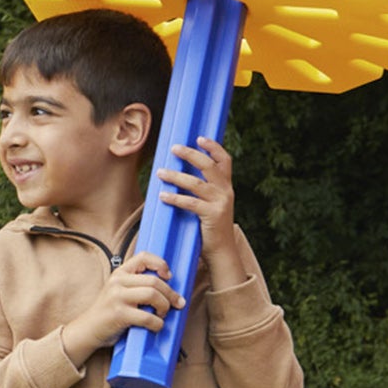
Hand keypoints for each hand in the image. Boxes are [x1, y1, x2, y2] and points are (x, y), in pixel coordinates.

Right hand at [66, 250, 180, 360]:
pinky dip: (157, 324)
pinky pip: (148, 317)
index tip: (168, 276)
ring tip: (162, 314)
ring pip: (153, 295)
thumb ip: (136, 284)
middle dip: (170, 294)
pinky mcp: (119, 314)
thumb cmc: (109, 311)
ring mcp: (117, 297)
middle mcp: (117, 282)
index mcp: (119, 273)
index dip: (160, 264)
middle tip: (176, 303)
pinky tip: (155, 326)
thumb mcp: (118, 290)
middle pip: (154, 281)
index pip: (144, 257)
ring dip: (164, 307)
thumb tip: (167, 284)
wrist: (88, 329)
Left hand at [151, 134, 242, 282]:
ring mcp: (220, 202)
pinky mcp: (212, 215)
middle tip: (174, 148)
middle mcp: (226, 191)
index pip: (225, 160)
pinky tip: (163, 196)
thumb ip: (204, 189)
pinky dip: (175, 198)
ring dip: (176, 177)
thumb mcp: (212, 204)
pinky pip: (191, 203)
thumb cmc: (211, 226)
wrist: (222, 250)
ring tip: (160, 172)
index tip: (199, 137)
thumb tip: (181, 174)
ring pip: (196, 183)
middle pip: (208, 166)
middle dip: (190, 155)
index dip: (213, 147)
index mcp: (227, 186)